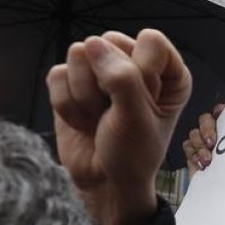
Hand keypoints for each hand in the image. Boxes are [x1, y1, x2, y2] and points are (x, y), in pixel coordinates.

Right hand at [48, 29, 192, 224]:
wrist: (104, 183)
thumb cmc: (132, 154)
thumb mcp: (137, 118)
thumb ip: (122, 78)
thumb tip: (92, 44)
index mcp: (167, 70)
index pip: (151, 41)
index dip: (141, 71)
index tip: (142, 103)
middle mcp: (135, 63)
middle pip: (110, 42)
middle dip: (107, 84)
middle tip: (117, 114)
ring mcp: (100, 70)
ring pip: (79, 54)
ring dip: (85, 97)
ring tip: (98, 119)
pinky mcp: (71, 82)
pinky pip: (57, 74)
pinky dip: (66, 105)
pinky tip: (82, 122)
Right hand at [182, 103, 224, 176]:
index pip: (222, 111)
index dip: (220, 112)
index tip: (221, 118)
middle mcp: (215, 132)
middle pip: (205, 120)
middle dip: (207, 130)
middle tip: (213, 144)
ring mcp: (202, 143)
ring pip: (194, 133)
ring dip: (200, 146)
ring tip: (208, 161)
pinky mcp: (193, 154)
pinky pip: (187, 147)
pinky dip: (193, 155)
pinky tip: (201, 165)